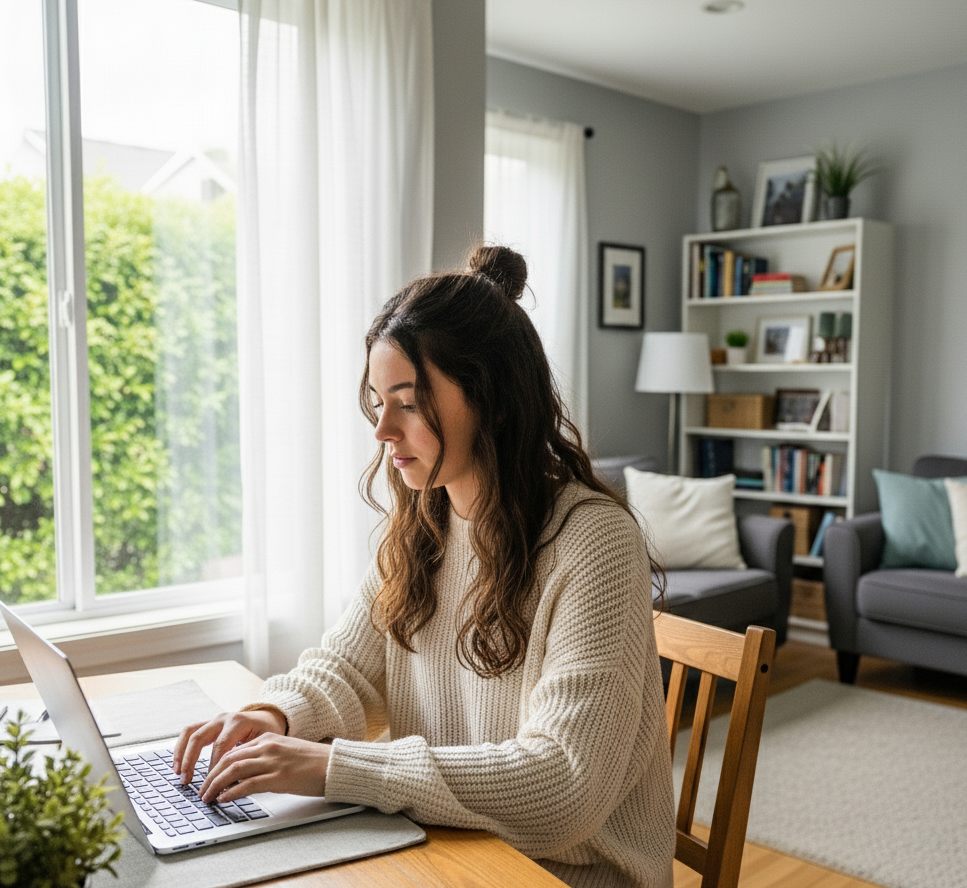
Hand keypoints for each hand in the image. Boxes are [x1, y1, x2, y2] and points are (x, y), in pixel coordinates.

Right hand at [173, 709, 285, 785]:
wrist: (269, 717)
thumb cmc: (269, 733)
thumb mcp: (264, 745)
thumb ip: (250, 760)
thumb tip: (235, 786)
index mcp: (239, 722)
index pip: (220, 747)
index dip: (213, 768)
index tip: (212, 786)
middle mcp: (224, 718)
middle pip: (199, 738)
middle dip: (190, 761)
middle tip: (187, 781)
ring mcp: (214, 719)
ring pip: (190, 732)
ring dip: (181, 753)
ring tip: (178, 773)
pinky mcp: (209, 723)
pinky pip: (189, 732)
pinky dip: (181, 747)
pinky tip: (179, 764)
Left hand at [198, 734, 331, 802]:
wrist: (334, 765)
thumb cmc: (312, 762)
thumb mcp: (285, 754)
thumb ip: (264, 759)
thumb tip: (243, 777)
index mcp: (268, 739)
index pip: (233, 751)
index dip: (215, 767)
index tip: (208, 780)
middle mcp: (267, 747)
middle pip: (228, 759)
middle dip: (210, 777)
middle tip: (202, 792)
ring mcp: (273, 761)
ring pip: (234, 770)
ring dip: (216, 785)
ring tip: (207, 798)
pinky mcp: (279, 777)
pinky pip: (248, 784)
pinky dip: (233, 792)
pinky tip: (224, 799)